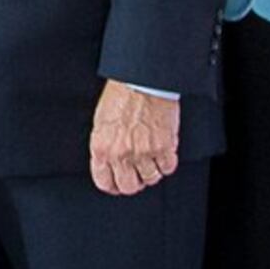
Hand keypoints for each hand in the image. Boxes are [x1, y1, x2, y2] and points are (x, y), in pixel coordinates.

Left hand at [89, 81, 182, 195]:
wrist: (142, 80)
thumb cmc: (121, 95)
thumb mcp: (101, 122)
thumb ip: (104, 146)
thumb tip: (107, 162)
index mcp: (101, 148)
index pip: (104, 182)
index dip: (113, 186)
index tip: (118, 184)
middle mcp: (121, 154)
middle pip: (129, 187)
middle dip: (134, 182)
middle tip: (137, 174)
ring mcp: (143, 152)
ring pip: (150, 179)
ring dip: (152, 171)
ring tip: (152, 158)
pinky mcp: (163, 147)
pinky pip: (168, 168)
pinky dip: (167, 162)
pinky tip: (164, 152)